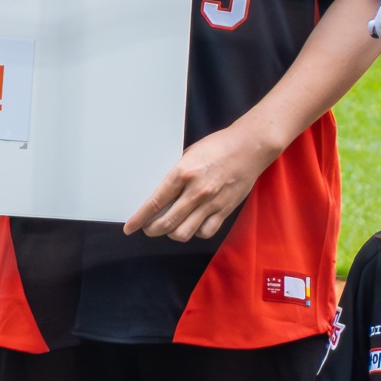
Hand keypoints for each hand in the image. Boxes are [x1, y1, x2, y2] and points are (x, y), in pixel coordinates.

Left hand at [123, 120, 275, 240]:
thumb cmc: (219, 146)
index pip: (154, 203)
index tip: (130, 227)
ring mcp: (211, 203)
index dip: (139, 219)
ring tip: (169, 228)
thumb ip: (176, 174)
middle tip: (148, 229)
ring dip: (172, 234)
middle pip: (166, 223)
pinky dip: (195, 233)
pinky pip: (205, 232)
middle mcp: (196, 191)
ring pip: (184, 233)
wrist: (250, 147)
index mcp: (183, 173)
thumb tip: (162, 193)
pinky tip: (192, 225)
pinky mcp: (225, 210)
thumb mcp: (189, 154)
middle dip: (152, 230)